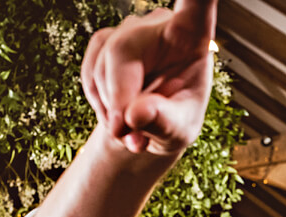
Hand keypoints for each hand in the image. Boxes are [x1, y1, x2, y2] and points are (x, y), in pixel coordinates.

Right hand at [80, 0, 216, 154]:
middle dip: (118, 96)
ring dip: (110, 107)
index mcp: (192, 38)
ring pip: (103, 62)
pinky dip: (99, 103)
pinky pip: (89, 72)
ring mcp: (130, 32)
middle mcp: (160, 25)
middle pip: (124, 49)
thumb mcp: (177, 133)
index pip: (196, 2)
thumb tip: (134, 116)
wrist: (147, 131)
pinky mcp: (105, 43)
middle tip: (124, 133)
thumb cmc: (173, 125)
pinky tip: (114, 119)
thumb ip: (162, 122)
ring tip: (129, 134)